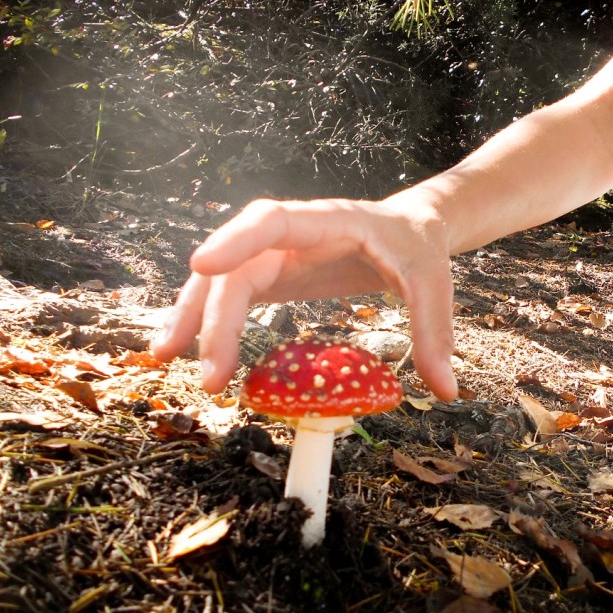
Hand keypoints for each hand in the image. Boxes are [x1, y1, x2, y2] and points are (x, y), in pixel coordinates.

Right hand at [151, 195, 458, 399]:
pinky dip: (207, 320)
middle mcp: (292, 234)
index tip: (202, 265)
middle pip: (237, 266)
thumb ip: (435, 334)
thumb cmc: (418, 248)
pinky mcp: (273, 274)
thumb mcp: (434, 285)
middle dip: (214, 315)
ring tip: (165, 360)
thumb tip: (447, 393)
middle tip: (210, 375)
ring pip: (221, 280)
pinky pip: (230, 295)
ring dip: (192, 316)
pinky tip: (190, 352)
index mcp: (330, 220)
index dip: (236, 239)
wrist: (410, 229)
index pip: (273, 219)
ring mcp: (276, 253)